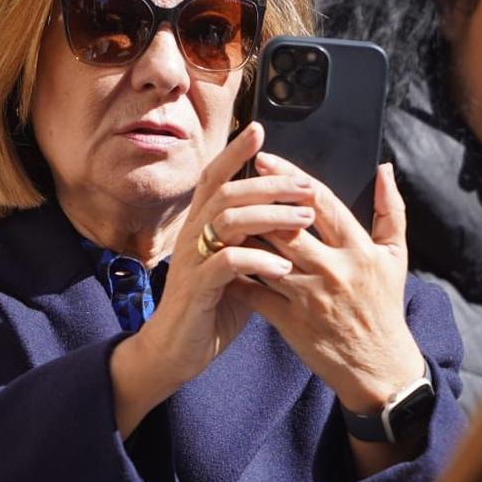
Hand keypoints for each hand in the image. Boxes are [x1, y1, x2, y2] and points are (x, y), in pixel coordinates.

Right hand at [110, 123, 311, 435]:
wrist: (175, 352)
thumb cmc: (209, 310)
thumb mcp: (239, 271)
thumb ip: (258, 244)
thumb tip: (291, 222)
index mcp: (201, 227)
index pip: (214, 178)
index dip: (234, 152)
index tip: (260, 129)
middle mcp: (192, 236)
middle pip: (226, 192)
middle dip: (269, 184)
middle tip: (306, 186)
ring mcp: (191, 261)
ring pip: (226, 220)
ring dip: (269, 216)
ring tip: (303, 221)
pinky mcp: (195, 290)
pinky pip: (226, 264)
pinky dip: (257, 262)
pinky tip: (283, 268)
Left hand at [235, 155, 422, 412]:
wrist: (378, 367)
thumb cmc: (384, 307)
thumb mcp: (395, 257)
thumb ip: (391, 210)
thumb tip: (383, 169)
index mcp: (359, 250)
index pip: (321, 203)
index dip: (290, 177)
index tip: (264, 159)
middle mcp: (334, 271)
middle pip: (286, 225)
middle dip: (257, 201)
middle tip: (232, 179)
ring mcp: (310, 298)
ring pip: (266, 256)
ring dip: (241, 235)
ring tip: (221, 214)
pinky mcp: (291, 322)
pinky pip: (255, 293)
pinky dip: (237, 275)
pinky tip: (221, 259)